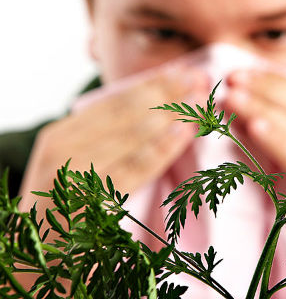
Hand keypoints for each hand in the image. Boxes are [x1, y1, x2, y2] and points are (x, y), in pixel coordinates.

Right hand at [18, 64, 207, 211]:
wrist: (38, 262)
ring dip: (169, 114)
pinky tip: (183, 133)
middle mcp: (63, 151)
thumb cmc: (69, 211)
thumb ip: (108, 140)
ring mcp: (73, 176)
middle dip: (166, 93)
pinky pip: (133, 170)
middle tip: (199, 79)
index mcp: (61, 136)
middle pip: (124, 113)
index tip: (182, 71)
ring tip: (198, 101)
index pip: (113, 102)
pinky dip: (161, 148)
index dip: (151, 84)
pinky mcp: (88, 203)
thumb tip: (157, 111)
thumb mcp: (79, 168)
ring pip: (130, 136)